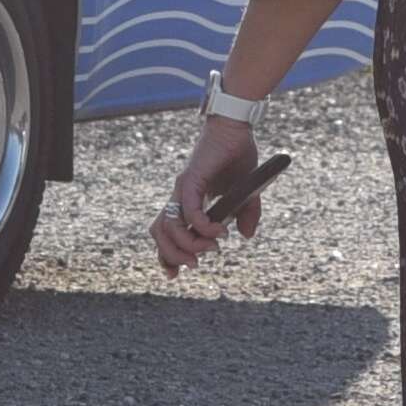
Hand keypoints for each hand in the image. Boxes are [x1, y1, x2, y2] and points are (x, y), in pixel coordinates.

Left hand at [152, 115, 265, 275]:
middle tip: (196, 264)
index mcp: (188, 203)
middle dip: (172, 256)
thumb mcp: (247, 195)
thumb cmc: (237, 157)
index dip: (165, 256)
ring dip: (188, 244)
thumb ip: (246, 216)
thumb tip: (246, 236)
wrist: (236, 129)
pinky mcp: (191, 179)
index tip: (174, 275)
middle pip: (159, 234)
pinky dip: (201, 226)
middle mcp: (180, 198)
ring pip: (168, 226)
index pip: (167, 234)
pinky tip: (218, 232)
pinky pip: (188, 210)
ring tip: (211, 248)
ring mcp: (183, 189)